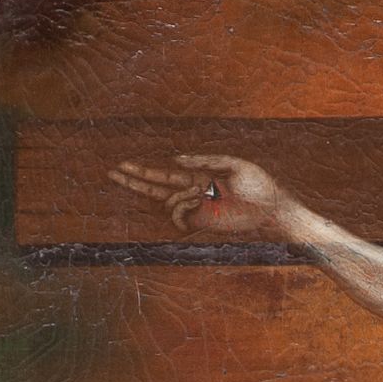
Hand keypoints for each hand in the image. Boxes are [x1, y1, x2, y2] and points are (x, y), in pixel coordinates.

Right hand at [111, 152, 297, 238]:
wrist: (271, 210)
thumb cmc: (258, 185)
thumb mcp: (233, 165)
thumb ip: (203, 161)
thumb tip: (176, 159)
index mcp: (199, 176)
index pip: (164, 174)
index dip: (142, 171)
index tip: (121, 166)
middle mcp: (194, 192)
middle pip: (156, 187)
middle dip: (134, 180)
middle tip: (111, 173)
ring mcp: (196, 209)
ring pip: (169, 202)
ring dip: (179, 196)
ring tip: (206, 194)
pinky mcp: (202, 223)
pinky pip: (178, 217)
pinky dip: (181, 208)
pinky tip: (198, 203)